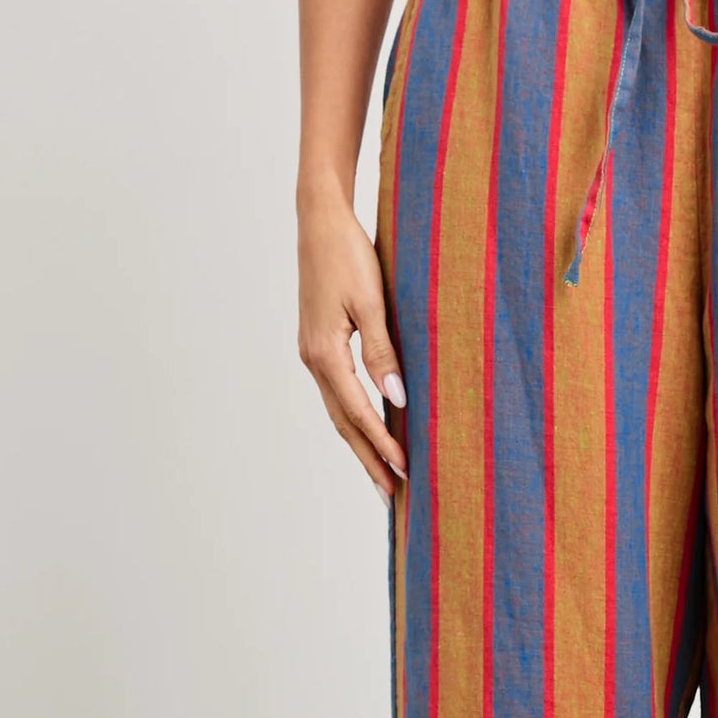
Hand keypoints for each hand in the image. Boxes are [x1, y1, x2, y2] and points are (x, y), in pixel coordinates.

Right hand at [297, 191, 408, 503]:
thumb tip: (396, 397)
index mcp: (324, 352)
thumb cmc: (349, 254)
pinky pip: (337, 394)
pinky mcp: (319, 345)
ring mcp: (313, 353)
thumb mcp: (372, 300)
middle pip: (343, 422)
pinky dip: (353, 418)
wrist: (320, 221)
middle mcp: (313, 359)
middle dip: (368, 459)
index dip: (381, 443)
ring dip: (360, 444)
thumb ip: (382, 351)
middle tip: (391, 495)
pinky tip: (368, 430)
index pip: (357, 411)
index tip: (405, 470)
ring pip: (338, 411)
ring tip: (381, 475)